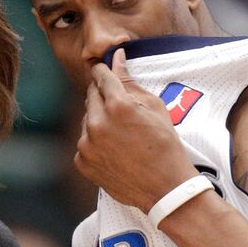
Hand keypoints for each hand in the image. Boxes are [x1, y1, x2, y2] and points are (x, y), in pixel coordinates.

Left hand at [75, 49, 196, 212]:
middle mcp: (97, 123)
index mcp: (117, 106)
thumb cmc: (165, 145)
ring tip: (121, 134)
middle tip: (120, 108)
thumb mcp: (154, 107)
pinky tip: (114, 150)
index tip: (106, 71)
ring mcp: (86, 144)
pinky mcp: (82, 162)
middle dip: (103, 96)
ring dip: (99, 120)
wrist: (165, 188)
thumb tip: (116, 58)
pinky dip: (95, 142)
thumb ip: (130, 81)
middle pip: (91, 95)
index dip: (104, 71)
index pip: (101, 75)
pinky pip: (84, 142)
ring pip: (87, 120)